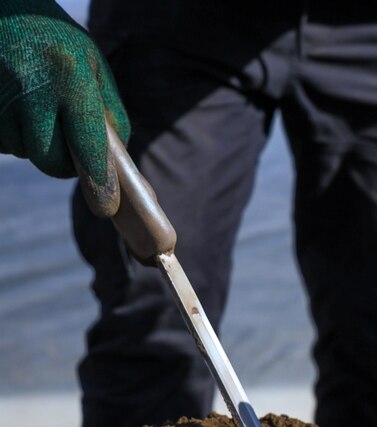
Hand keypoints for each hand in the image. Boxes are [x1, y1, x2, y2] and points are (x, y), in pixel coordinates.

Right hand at [0, 0, 128, 215]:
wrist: (4, 11)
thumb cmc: (57, 41)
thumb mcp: (93, 65)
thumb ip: (108, 113)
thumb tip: (117, 166)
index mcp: (71, 77)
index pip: (88, 145)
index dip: (98, 181)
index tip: (107, 208)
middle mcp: (33, 89)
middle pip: (50, 161)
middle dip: (64, 165)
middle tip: (70, 149)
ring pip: (23, 152)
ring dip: (34, 143)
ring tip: (37, 107)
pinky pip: (1, 142)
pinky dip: (11, 134)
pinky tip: (15, 104)